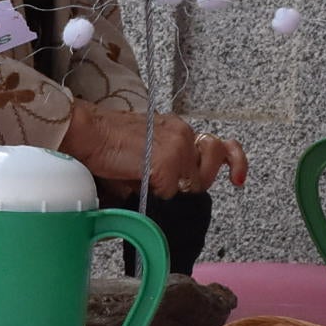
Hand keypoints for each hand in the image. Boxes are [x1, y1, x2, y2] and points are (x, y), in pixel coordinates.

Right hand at [59, 99, 243, 195]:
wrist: (87, 134)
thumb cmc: (107, 147)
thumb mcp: (145, 156)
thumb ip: (168, 170)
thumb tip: (176, 195)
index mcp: (179, 130)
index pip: (219, 147)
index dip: (234, 162)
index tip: (239, 179)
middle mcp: (184, 133)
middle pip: (209, 172)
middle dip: (192, 182)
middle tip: (167, 181)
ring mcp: (178, 146)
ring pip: (190, 185)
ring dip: (170, 188)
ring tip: (145, 175)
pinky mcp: (167, 161)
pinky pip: (169, 193)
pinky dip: (152, 193)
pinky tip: (134, 178)